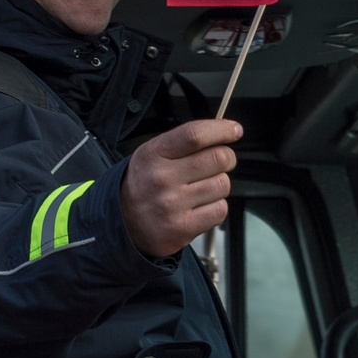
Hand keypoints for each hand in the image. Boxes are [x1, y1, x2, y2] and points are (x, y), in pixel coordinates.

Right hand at [120, 119, 241, 258]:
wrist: (124, 223)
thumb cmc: (145, 184)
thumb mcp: (153, 154)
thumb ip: (185, 142)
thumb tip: (227, 132)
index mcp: (153, 154)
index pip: (195, 135)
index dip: (222, 130)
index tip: (234, 130)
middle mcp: (162, 178)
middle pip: (218, 158)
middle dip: (226, 158)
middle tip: (218, 163)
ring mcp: (172, 205)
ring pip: (222, 184)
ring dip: (218, 185)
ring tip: (201, 189)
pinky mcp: (183, 228)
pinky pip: (220, 210)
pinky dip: (216, 207)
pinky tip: (200, 207)